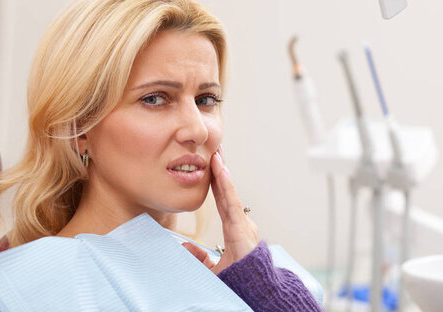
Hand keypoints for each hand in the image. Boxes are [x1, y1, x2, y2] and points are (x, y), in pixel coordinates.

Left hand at [182, 145, 258, 274]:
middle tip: (214, 149)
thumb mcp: (213, 268)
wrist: (256, 294)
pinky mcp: (243, 230)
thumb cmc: (240, 281)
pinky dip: (226, 187)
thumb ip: (200, 256)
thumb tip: (186, 248)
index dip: (217, 181)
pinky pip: (232, 204)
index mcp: (235, 230)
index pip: (223, 200)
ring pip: (229, 195)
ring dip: (222, 173)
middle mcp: (241, 224)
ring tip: (216, 154)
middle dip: (220, 170)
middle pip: (227, 193)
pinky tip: (221, 171)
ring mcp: (244, 226)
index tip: (212, 163)